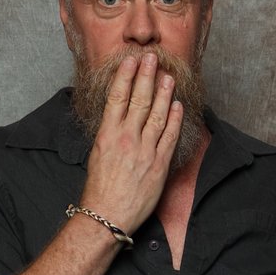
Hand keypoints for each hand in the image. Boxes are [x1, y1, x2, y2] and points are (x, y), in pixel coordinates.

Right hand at [79, 51, 183, 234]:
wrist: (107, 215)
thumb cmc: (99, 189)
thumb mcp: (98, 155)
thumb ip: (110, 135)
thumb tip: (118, 119)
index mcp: (107, 134)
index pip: (117, 97)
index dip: (126, 77)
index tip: (131, 61)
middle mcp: (127, 138)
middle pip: (139, 100)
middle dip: (147, 77)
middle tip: (152, 58)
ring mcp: (145, 151)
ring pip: (158, 115)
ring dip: (164, 93)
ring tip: (169, 77)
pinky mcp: (159, 165)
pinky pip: (170, 137)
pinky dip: (175, 119)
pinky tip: (177, 106)